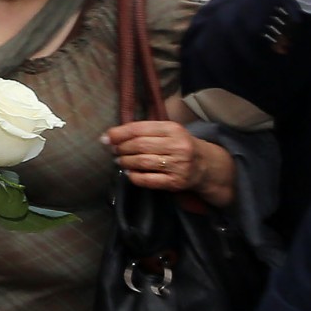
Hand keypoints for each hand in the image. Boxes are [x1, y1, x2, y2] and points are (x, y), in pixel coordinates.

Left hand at [103, 120, 231, 203]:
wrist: (204, 165)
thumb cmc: (179, 145)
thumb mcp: (167, 132)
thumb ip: (143, 131)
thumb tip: (109, 136)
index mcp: (173, 129)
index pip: (139, 129)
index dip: (119, 133)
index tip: (106, 138)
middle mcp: (177, 146)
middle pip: (139, 145)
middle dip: (122, 148)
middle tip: (114, 151)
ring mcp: (178, 165)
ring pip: (142, 162)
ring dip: (126, 162)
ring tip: (120, 161)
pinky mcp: (176, 182)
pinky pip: (149, 180)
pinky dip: (135, 177)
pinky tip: (130, 173)